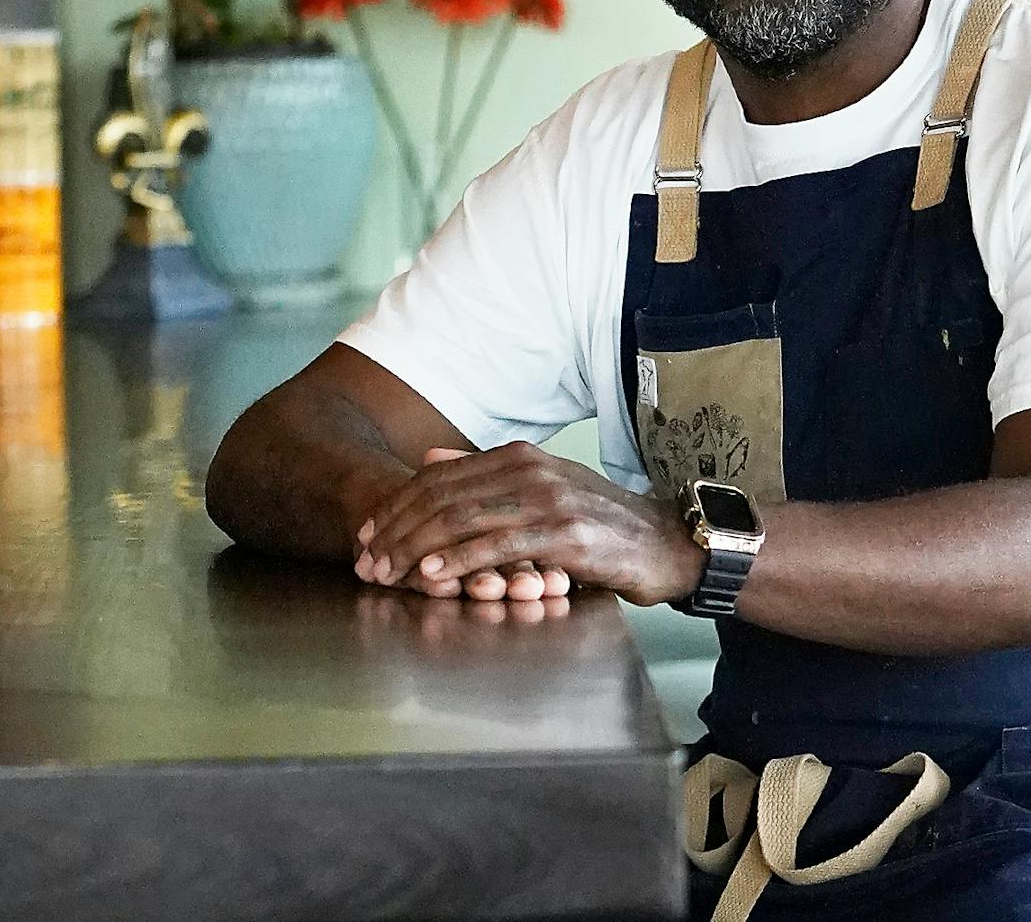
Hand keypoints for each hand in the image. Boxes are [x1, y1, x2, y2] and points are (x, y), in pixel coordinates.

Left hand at [359, 441, 706, 607]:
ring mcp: (549, 499)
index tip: (365, 535)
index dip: (395, 506)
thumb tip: (429, 459)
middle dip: (395, 530)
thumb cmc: (599, 523)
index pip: (438, 477)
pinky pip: (499, 546)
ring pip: (463, 520)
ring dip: (416, 549)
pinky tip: (433, 575)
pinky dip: (460, 560)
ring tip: (387, 572)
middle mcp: (531, 469)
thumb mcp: (541, 489)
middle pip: (443, 497)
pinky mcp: (566, 534)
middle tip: (366, 561)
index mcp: (520, 456)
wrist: (665, 543)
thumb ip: (485, 475)